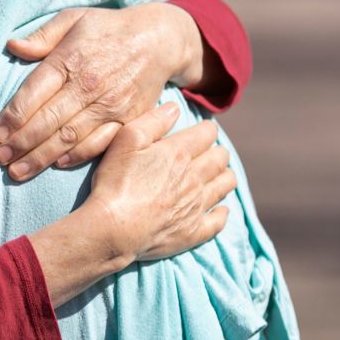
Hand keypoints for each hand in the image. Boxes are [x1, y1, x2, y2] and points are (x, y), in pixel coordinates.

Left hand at [0, 4, 205, 180]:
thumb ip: (42, 36)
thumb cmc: (108, 29)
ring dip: (40, 157)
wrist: (159, 40)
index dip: (11, 118)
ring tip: (17, 171)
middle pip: (47, 121)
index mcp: (70, 59)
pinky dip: (77, 156)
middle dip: (19, 144)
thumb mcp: (73, 19)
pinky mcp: (127, 119)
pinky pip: (99, 143)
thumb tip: (12, 46)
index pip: (32, 93)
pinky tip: (56, 164)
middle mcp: (89, 85)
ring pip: (69, 138)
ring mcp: (109, 105)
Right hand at [85, 103, 231, 262]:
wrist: (114, 228)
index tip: (203, 129)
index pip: (207, 133)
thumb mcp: (126, 140)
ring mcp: (196, 205)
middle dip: (218, 151)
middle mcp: (194, 177)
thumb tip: (175, 108)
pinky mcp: (194, 231)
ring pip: (224, 186)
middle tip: (212, 151)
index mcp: (179, 152)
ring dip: (225, 177)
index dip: (207, 128)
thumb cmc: (116, 182)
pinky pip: (218, 221)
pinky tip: (220, 210)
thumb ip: (152, 121)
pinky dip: (222, 213)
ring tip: (220, 175)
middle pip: (220, 158)